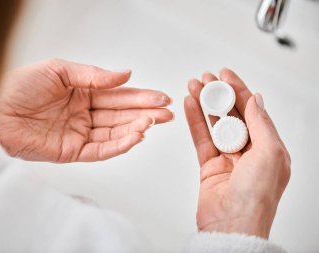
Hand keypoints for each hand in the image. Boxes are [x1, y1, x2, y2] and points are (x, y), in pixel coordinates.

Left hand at [0, 58, 172, 161]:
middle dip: (145, 114)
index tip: (161, 97)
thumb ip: (93, 75)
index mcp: (83, 93)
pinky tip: (134, 137)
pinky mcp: (71, 151)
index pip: (118, 96)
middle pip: (121, 115)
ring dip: (134, 129)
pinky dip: (118, 145)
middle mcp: (84, 114)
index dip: (141, 97)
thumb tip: (126, 74)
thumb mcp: (60, 70)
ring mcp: (79, 134)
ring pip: (114, 133)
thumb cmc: (20, 86)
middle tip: (166, 113)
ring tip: (152, 123)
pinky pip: (99, 150)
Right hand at [184, 69, 289, 238]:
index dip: (239, 90)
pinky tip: (188, 106)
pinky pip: (200, 139)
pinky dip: (194, 121)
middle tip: (206, 78)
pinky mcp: (209, 165)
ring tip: (193, 87)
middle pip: (231, 115)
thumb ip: (261, 123)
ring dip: (204, 104)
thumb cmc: (256, 197)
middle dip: (218, 94)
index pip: (252, 111)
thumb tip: (256, 99)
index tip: (225, 75)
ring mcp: (228, 158)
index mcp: (269, 147)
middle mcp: (249, 151)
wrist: (232, 226)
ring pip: (213, 124)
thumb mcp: (270, 154)